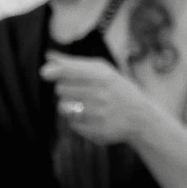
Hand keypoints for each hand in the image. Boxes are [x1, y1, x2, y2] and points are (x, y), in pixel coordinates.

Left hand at [41, 52, 162, 145]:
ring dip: (68, 105)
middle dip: (65, 89)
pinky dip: (76, 120)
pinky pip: (71, 124)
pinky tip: (90, 117)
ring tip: (84, 103)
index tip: (45, 73)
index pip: (68, 71)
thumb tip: (48, 56)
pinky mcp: (96, 131)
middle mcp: (100, 95)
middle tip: (81, 91)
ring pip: (62, 107)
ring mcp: (98, 115)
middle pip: (60, 89)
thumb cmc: (116, 89)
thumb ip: (73, 63)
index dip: (53, 72)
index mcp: (102, 77)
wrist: (141, 117)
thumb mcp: (102, 71)